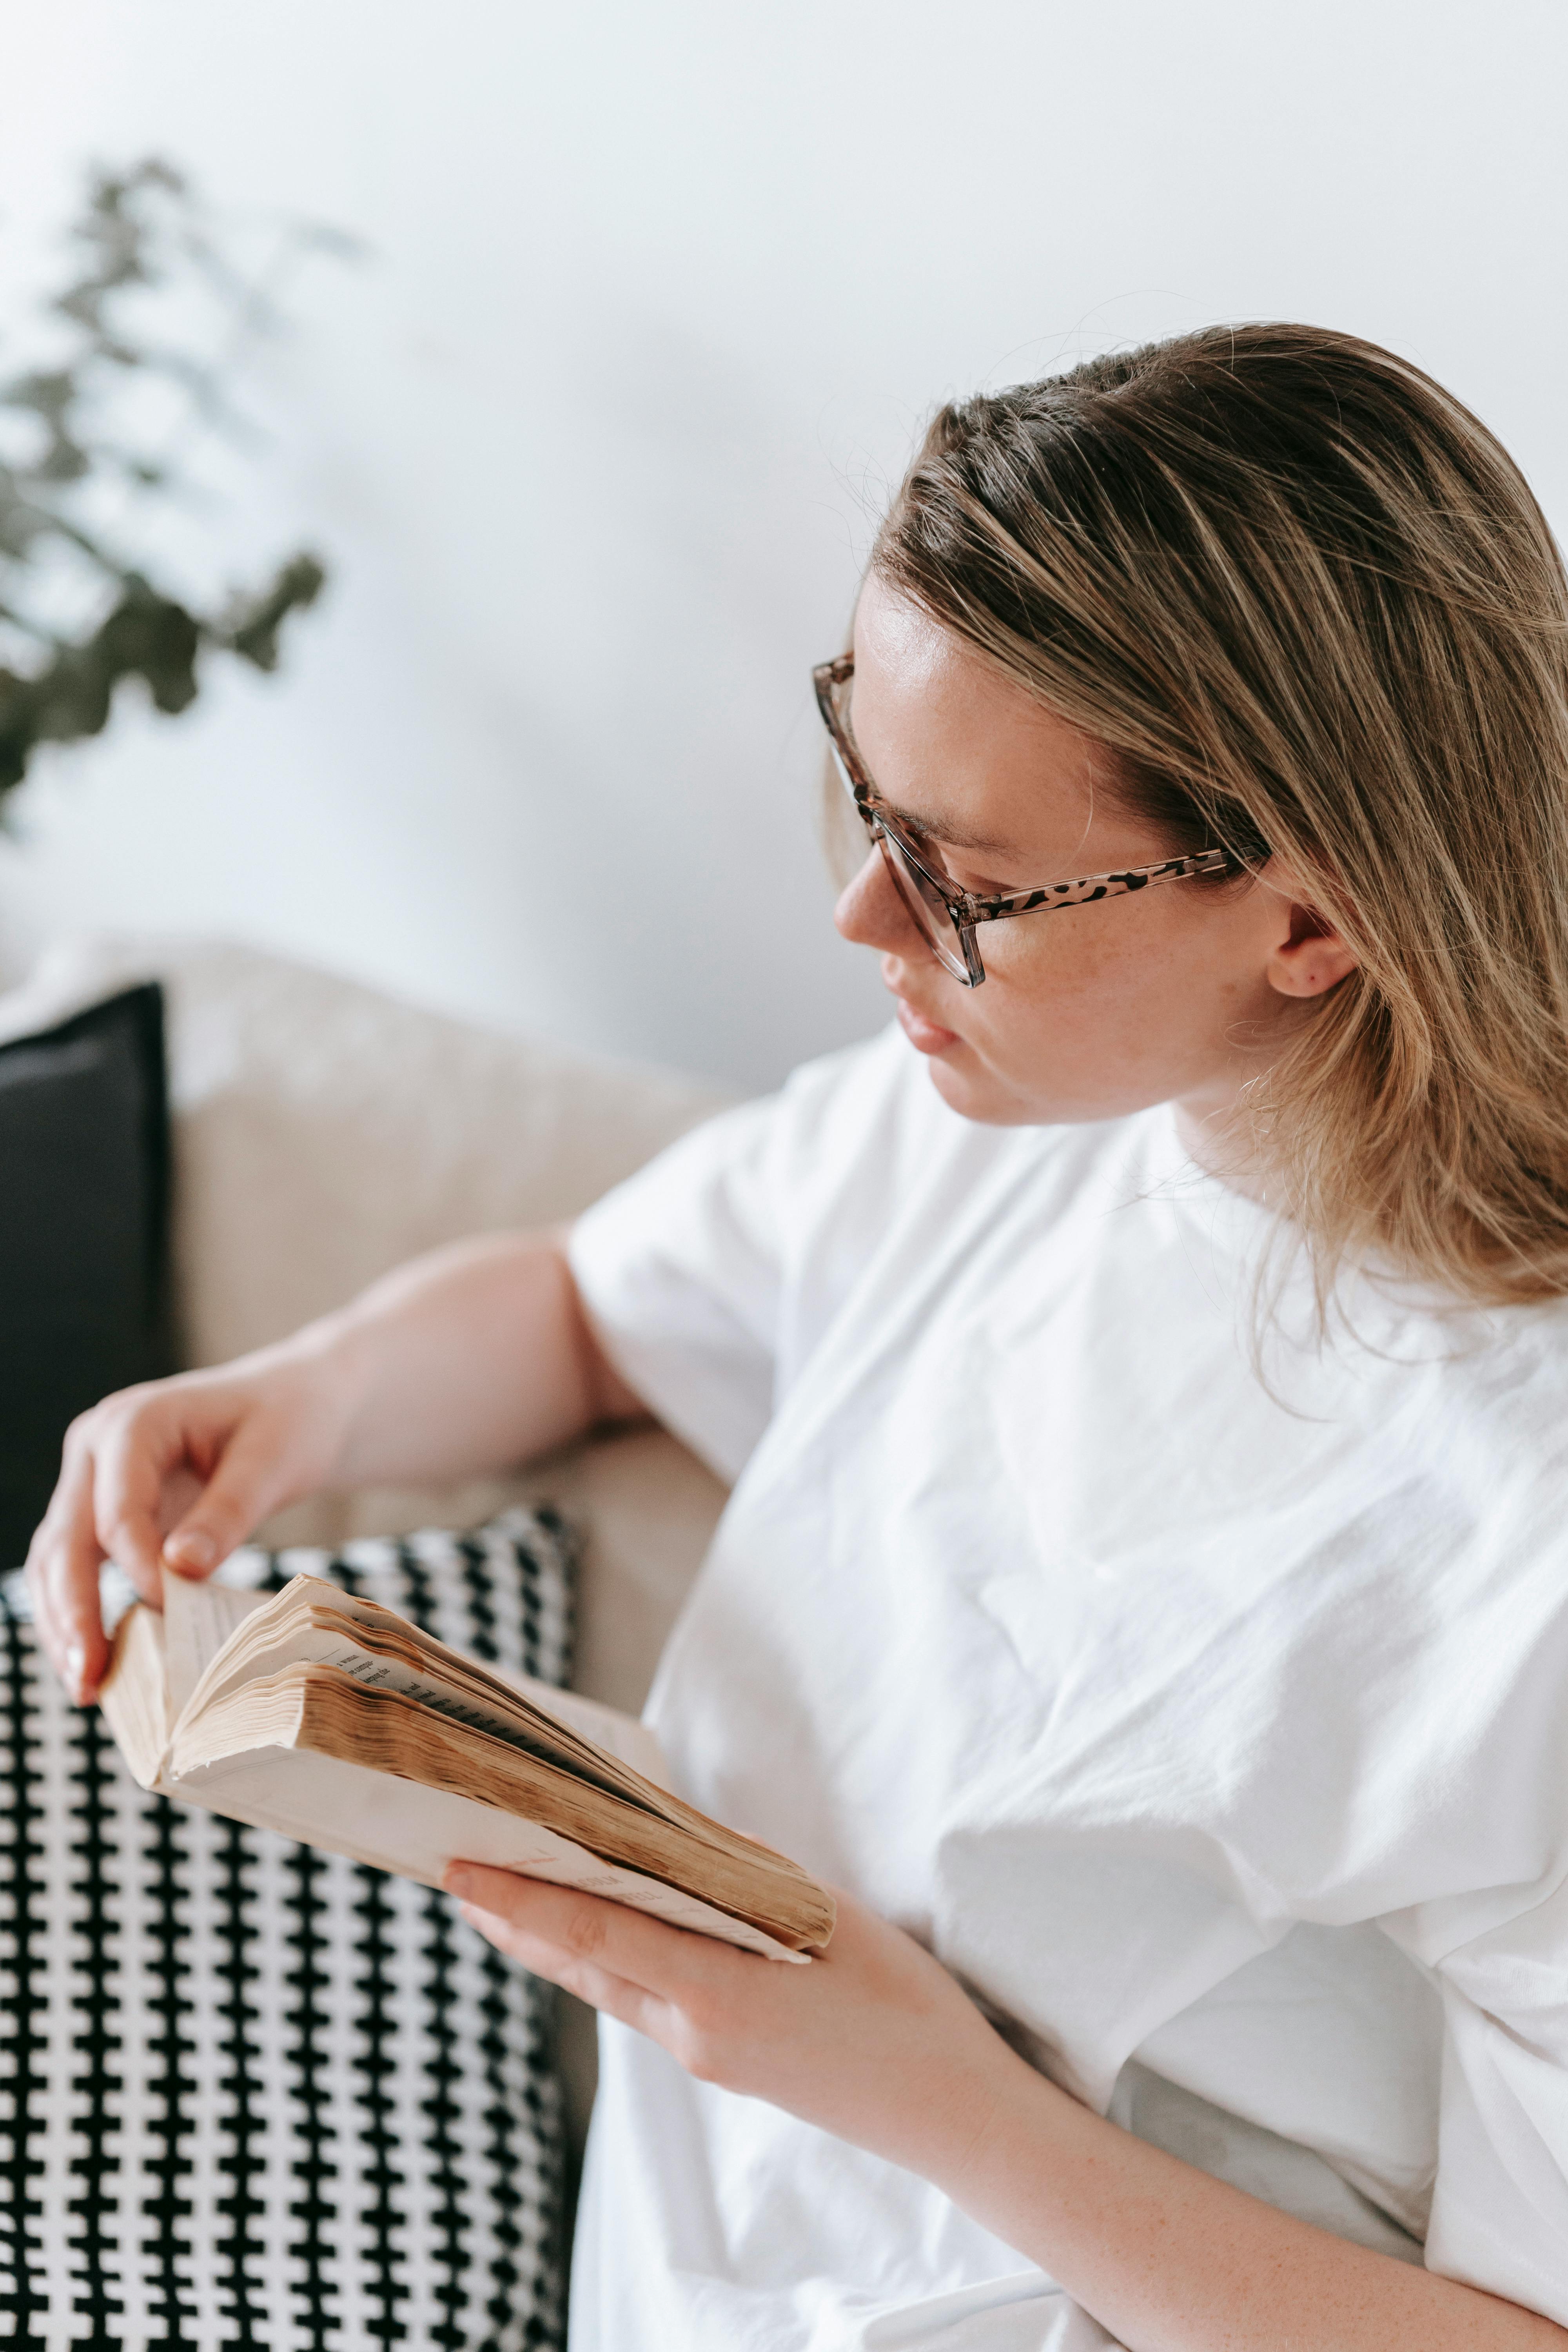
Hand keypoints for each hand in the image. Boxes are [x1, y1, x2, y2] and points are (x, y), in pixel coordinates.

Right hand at [25, 1355, 348, 1704]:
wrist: (296, 1403)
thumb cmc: (290, 1421)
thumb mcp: (274, 1460)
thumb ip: (228, 1512)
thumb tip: (180, 1572)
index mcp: (134, 1422)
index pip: (116, 1511)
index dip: (137, 1568)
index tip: (171, 1612)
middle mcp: (98, 1448)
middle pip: (67, 1540)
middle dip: (73, 1613)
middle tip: (90, 1679)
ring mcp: (94, 1480)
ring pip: (57, 1560)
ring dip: (65, 1623)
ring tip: (87, 1687)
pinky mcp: (104, 1511)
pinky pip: (79, 1567)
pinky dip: (81, 1613)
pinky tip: (98, 1661)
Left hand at [445, 1866, 1025, 2181]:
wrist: (944, 2110)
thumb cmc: (901, 2006)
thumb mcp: (829, 1919)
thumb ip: (751, 1877)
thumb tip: (683, 1837)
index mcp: (714, 1993)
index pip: (592, 1932)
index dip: (519, 1898)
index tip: (460, 1870)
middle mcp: (692, 2031)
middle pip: (583, 1962)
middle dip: (515, 1917)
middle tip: (458, 1869)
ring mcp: (703, 2053)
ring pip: (608, 1983)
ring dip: (552, 1941)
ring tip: (501, 1900)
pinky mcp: (723, 2061)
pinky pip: (646, 2000)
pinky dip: (605, 1961)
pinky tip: (594, 1934)